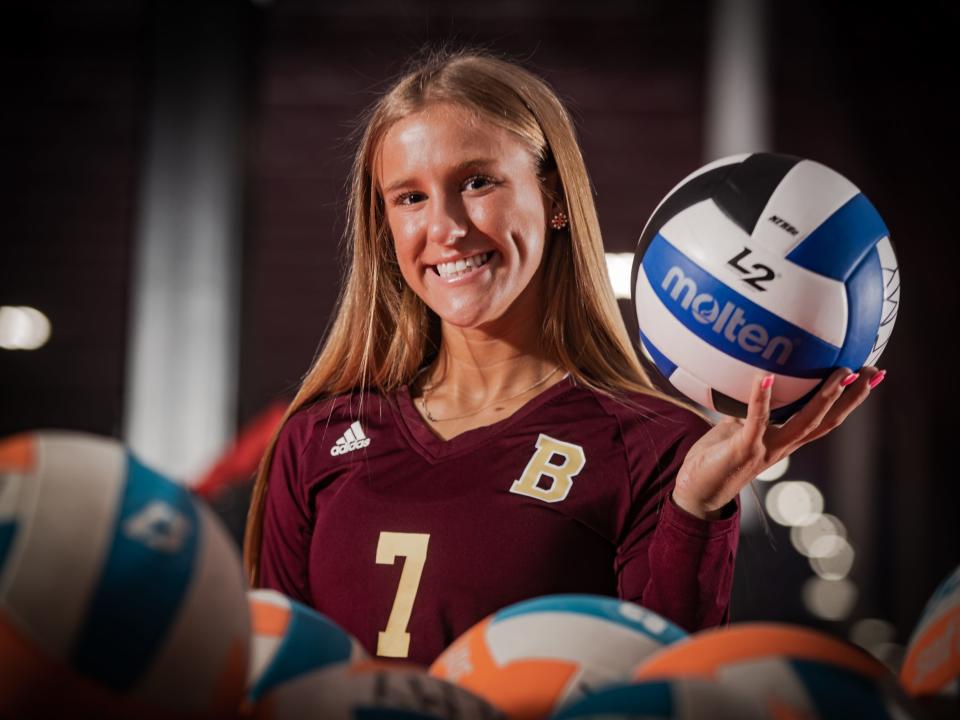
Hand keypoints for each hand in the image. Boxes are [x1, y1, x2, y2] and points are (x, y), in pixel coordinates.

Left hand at [672, 366, 885, 519]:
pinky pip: (755, 421)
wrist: (696, 491)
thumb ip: (750, 409)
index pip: (826, 419)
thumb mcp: (737, 428)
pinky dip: (760, 399)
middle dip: (851, 397)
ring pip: (804, 423)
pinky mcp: (744, 449)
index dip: (849, 400)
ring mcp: (766, 449)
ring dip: (825, 397)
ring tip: (841, 372)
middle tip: (872, 370)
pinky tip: (764, 377)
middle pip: (826, 421)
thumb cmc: (716, 458)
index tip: (872, 377)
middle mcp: (783, 446)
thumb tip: (756, 379)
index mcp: (785, 441)